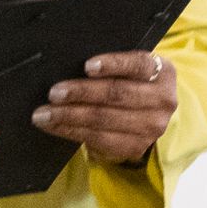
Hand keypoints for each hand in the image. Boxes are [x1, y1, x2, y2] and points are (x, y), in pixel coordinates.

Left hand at [31, 50, 176, 165]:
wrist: (148, 112)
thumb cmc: (130, 80)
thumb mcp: (130, 67)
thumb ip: (110, 63)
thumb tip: (69, 61)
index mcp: (163, 72)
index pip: (137, 64)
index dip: (112, 64)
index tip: (87, 66)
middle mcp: (163, 101)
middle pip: (116, 94)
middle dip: (81, 93)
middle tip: (53, 93)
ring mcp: (152, 127)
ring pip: (104, 120)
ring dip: (69, 116)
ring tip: (44, 113)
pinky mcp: (136, 146)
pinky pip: (99, 140)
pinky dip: (71, 131)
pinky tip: (54, 126)